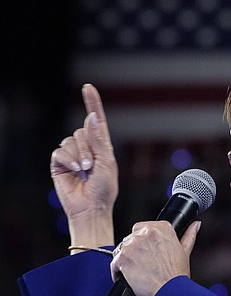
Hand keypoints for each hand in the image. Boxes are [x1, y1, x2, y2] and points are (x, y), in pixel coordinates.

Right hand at [50, 83, 117, 248]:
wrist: (90, 207)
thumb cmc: (104, 188)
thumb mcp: (106, 161)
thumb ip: (98, 140)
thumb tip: (90, 117)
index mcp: (101, 145)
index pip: (96, 120)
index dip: (92, 102)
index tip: (88, 87)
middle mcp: (86, 147)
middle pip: (81, 131)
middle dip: (87, 148)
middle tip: (92, 166)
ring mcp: (72, 154)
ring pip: (70, 141)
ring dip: (78, 156)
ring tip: (84, 171)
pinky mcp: (59, 163)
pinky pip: (59, 151)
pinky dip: (67, 160)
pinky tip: (74, 171)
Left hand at [111, 220, 200, 295]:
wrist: (168, 292)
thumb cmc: (176, 275)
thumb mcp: (185, 251)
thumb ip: (189, 235)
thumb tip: (195, 225)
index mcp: (163, 228)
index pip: (143, 227)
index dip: (143, 242)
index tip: (147, 252)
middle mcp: (147, 232)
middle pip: (131, 237)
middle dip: (134, 249)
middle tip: (142, 263)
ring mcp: (134, 244)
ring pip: (121, 249)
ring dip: (126, 259)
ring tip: (137, 271)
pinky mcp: (123, 257)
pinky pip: (114, 262)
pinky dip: (118, 271)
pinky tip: (129, 277)